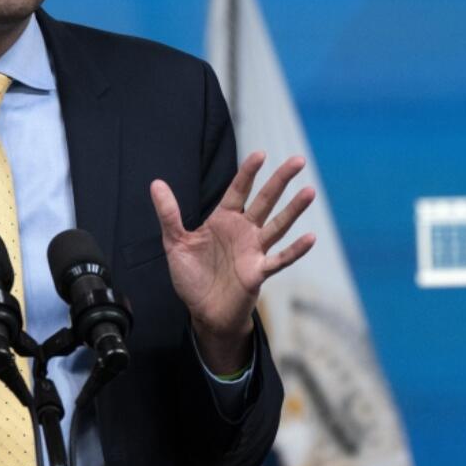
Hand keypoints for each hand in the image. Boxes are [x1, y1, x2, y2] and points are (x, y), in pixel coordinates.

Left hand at [150, 152, 314, 373]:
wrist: (203, 312)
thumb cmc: (192, 277)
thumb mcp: (175, 242)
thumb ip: (168, 214)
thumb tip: (155, 183)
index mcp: (223, 220)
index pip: (238, 190)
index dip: (248, 172)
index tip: (260, 153)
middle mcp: (243, 232)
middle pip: (264, 201)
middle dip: (280, 181)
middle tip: (298, 160)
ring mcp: (254, 251)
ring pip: (277, 225)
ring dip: (293, 209)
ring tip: (309, 191)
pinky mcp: (259, 272)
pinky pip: (280, 259)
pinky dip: (295, 250)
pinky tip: (310, 237)